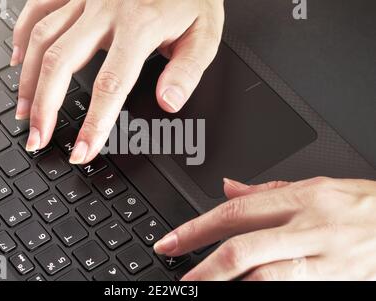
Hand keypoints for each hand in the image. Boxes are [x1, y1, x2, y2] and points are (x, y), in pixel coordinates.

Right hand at [12, 0, 224, 163]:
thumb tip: (169, 103)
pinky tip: (16, 59)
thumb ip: (187, 70)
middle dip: (45, 107)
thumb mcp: (204, 34)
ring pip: (42, 37)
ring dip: (28, 78)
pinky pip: (38, 6)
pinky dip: (20, 33)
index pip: (110, 85)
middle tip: (37, 138)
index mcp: (140, 26)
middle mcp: (106, 10)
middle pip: (60, 62)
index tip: (82, 151)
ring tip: (24, 112)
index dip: (93, 124)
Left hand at [154, 177, 375, 279]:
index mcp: (300, 198)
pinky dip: (262, 292)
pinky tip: (243, 291)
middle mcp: (309, 228)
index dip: (197, 229)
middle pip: (243, 248)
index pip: (235, 212)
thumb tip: (227, 188)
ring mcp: (324, 259)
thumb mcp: (314, 187)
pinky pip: (291, 289)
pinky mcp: (336, 282)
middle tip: (180, 279)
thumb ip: (266, 192)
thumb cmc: (360, 205)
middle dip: (205, 267)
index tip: (171, 242)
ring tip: (204, 289)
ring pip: (265, 277)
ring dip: (229, 286)